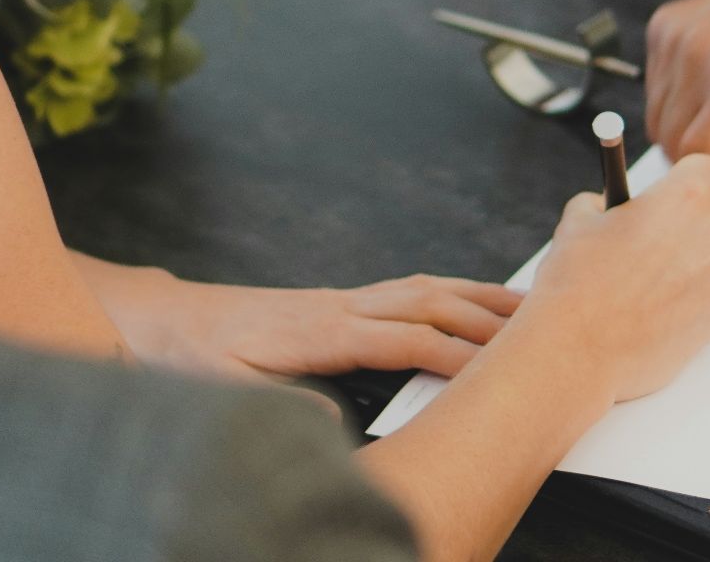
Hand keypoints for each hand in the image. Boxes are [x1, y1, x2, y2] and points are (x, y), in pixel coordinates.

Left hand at [102, 269, 524, 382]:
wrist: (166, 319)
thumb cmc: (194, 353)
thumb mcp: (222, 388)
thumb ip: (275, 404)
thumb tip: (329, 422)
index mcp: (318, 329)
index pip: (402, 337)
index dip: (453, 351)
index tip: (496, 366)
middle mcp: (339, 306)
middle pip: (428, 301)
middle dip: (486, 314)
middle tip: (543, 327)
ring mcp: (343, 299)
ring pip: (425, 288)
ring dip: (478, 295)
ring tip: (530, 305)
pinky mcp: (342, 303)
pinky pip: (410, 291)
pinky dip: (452, 292)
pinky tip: (473, 301)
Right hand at [514, 153, 709, 401]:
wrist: (574, 351)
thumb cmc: (574, 283)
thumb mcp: (577, 223)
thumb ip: (606, 205)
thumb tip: (610, 208)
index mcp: (682, 202)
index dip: (694, 179)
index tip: (675, 190)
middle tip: (688, 227)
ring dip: (697, 266)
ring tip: (645, 283)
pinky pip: (706, 304)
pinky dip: (684, 304)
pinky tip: (644, 314)